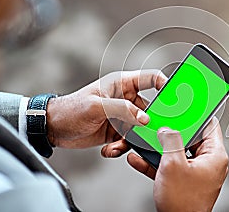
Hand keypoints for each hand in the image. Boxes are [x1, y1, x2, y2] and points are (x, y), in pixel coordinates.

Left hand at [45, 70, 166, 155]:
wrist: (54, 128)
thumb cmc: (71, 109)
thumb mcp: (97, 107)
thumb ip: (123, 110)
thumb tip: (144, 119)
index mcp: (122, 84)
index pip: (151, 78)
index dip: (165, 84)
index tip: (174, 97)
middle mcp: (126, 99)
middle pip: (151, 108)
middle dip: (151, 122)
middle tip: (149, 132)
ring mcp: (122, 116)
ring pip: (141, 128)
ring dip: (134, 139)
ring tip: (119, 145)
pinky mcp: (117, 131)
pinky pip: (129, 140)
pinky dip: (123, 147)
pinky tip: (110, 150)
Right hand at [127, 117, 228, 211]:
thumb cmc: (183, 203)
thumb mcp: (173, 164)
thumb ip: (170, 140)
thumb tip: (167, 130)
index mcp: (215, 156)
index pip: (210, 125)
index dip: (197, 114)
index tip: (187, 105)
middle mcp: (208, 163)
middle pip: (191, 138)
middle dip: (172, 132)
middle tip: (161, 124)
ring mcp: (196, 173)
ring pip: (178, 152)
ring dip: (160, 148)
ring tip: (146, 142)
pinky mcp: (185, 182)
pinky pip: (171, 167)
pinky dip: (157, 163)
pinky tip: (140, 159)